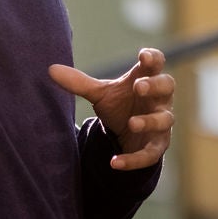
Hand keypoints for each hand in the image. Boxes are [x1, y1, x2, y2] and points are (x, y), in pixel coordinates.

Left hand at [50, 51, 175, 171]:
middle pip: (167, 85)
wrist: (128, 134)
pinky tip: (115, 163)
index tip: (143, 55)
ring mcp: (161, 122)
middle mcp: (159, 99)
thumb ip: (79, 83)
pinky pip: (150, 153)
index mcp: (146, 79)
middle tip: (139, 87)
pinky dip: (134, 160)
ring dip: (150, 120)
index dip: (153, 58)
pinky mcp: (157, 146)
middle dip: (155, 86)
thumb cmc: (121, 105)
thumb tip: (50, 69)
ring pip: (165, 119)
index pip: (156, 63)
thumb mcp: (100, 94)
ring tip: (132, 122)